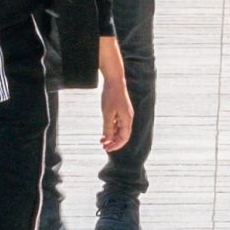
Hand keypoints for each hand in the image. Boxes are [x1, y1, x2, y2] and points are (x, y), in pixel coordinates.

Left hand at [96, 37, 133, 152]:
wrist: (114, 80)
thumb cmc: (111, 96)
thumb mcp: (107, 113)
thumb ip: (108, 127)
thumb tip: (109, 140)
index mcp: (127, 119)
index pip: (124, 138)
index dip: (116, 145)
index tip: (107, 149)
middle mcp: (128, 118)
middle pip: (122, 135)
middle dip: (113, 142)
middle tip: (103, 147)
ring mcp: (125, 114)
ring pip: (119, 129)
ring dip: (111, 136)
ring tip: (102, 140)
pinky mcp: (121, 109)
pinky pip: (117, 123)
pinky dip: (111, 128)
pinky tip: (104, 131)